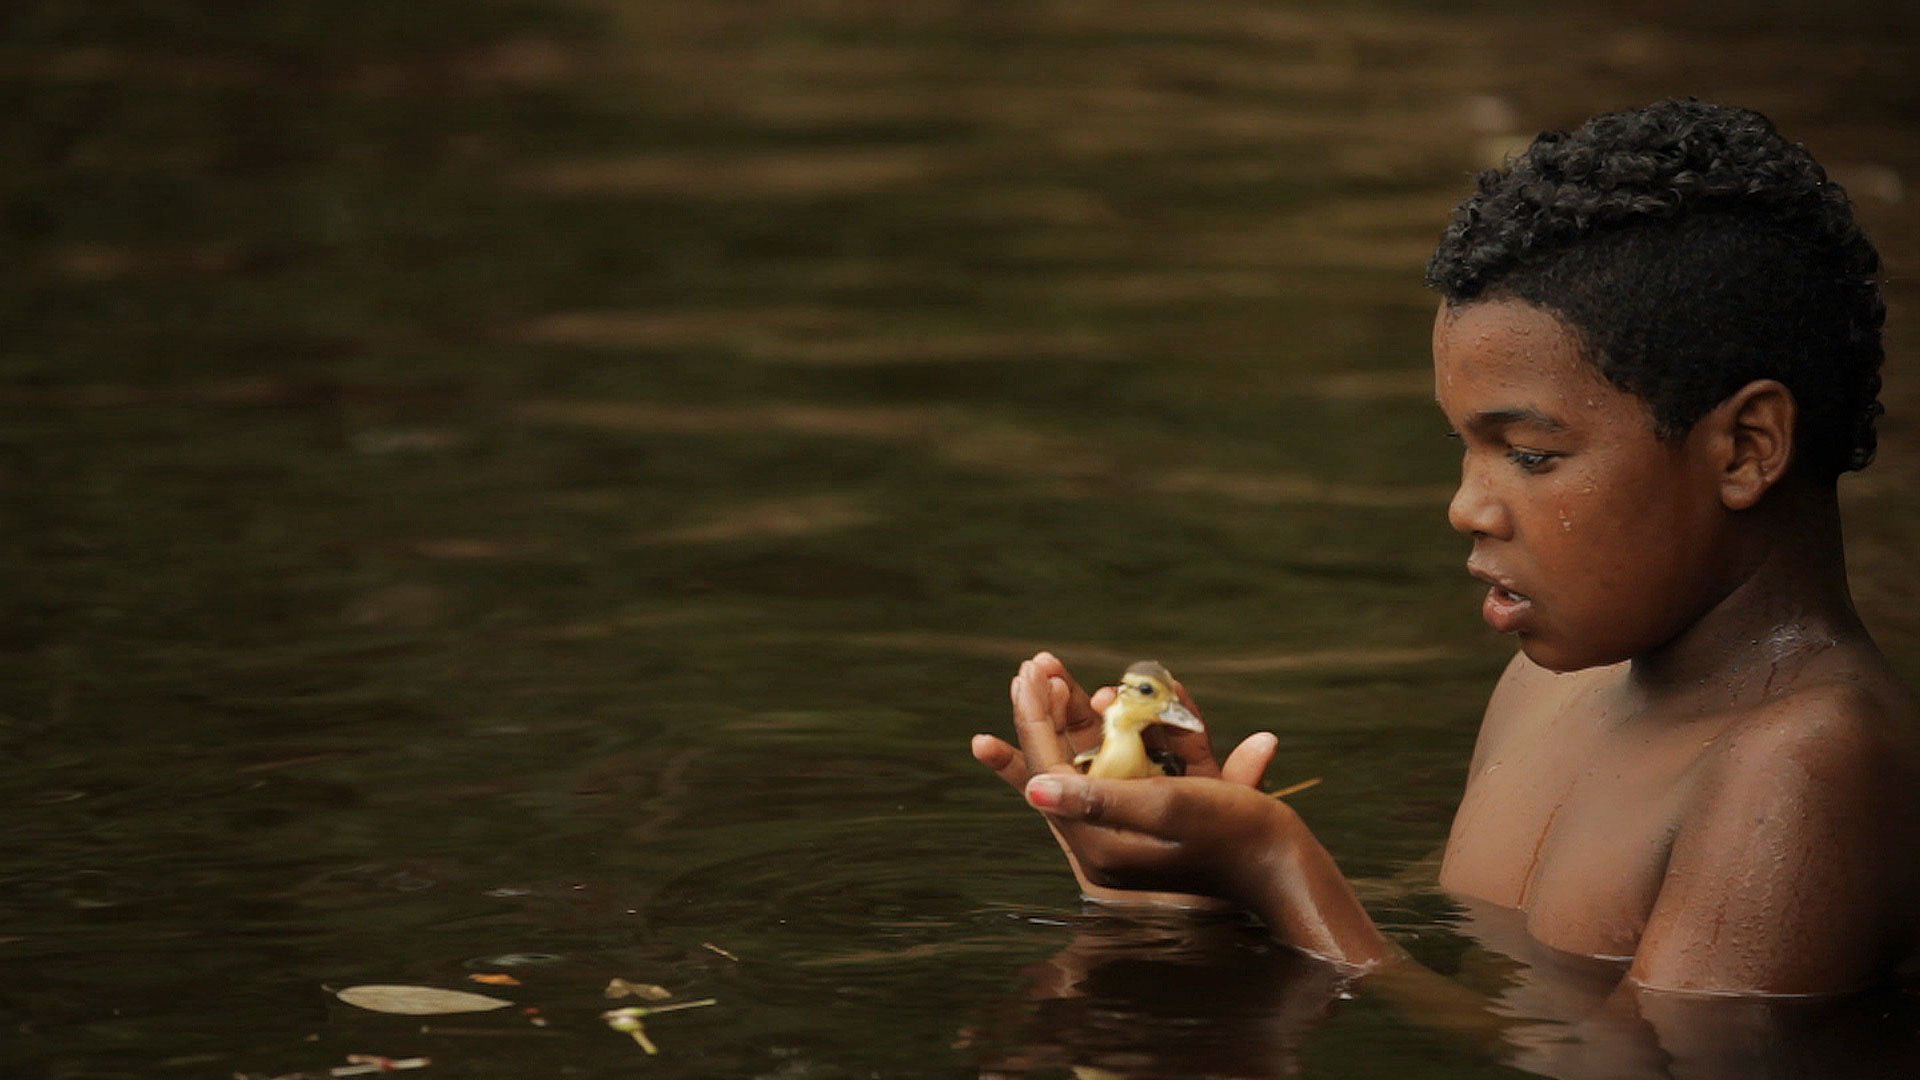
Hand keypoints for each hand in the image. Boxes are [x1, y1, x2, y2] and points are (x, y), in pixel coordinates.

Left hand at [972, 651, 1279, 906]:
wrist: (1292, 872)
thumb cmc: (1237, 833)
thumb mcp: (1167, 807)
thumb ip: (1099, 799)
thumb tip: (1033, 791)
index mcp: (1100, 843)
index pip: (1050, 771)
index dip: (1035, 718)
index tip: (1025, 671)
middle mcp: (1108, 841)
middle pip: (1066, 765)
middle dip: (1052, 712)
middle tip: (1036, 665)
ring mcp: (1132, 831)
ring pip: (1096, 761)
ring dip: (1088, 718)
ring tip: (1070, 678)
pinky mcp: (1158, 821)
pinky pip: (1133, 768)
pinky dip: (1132, 733)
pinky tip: (1129, 701)